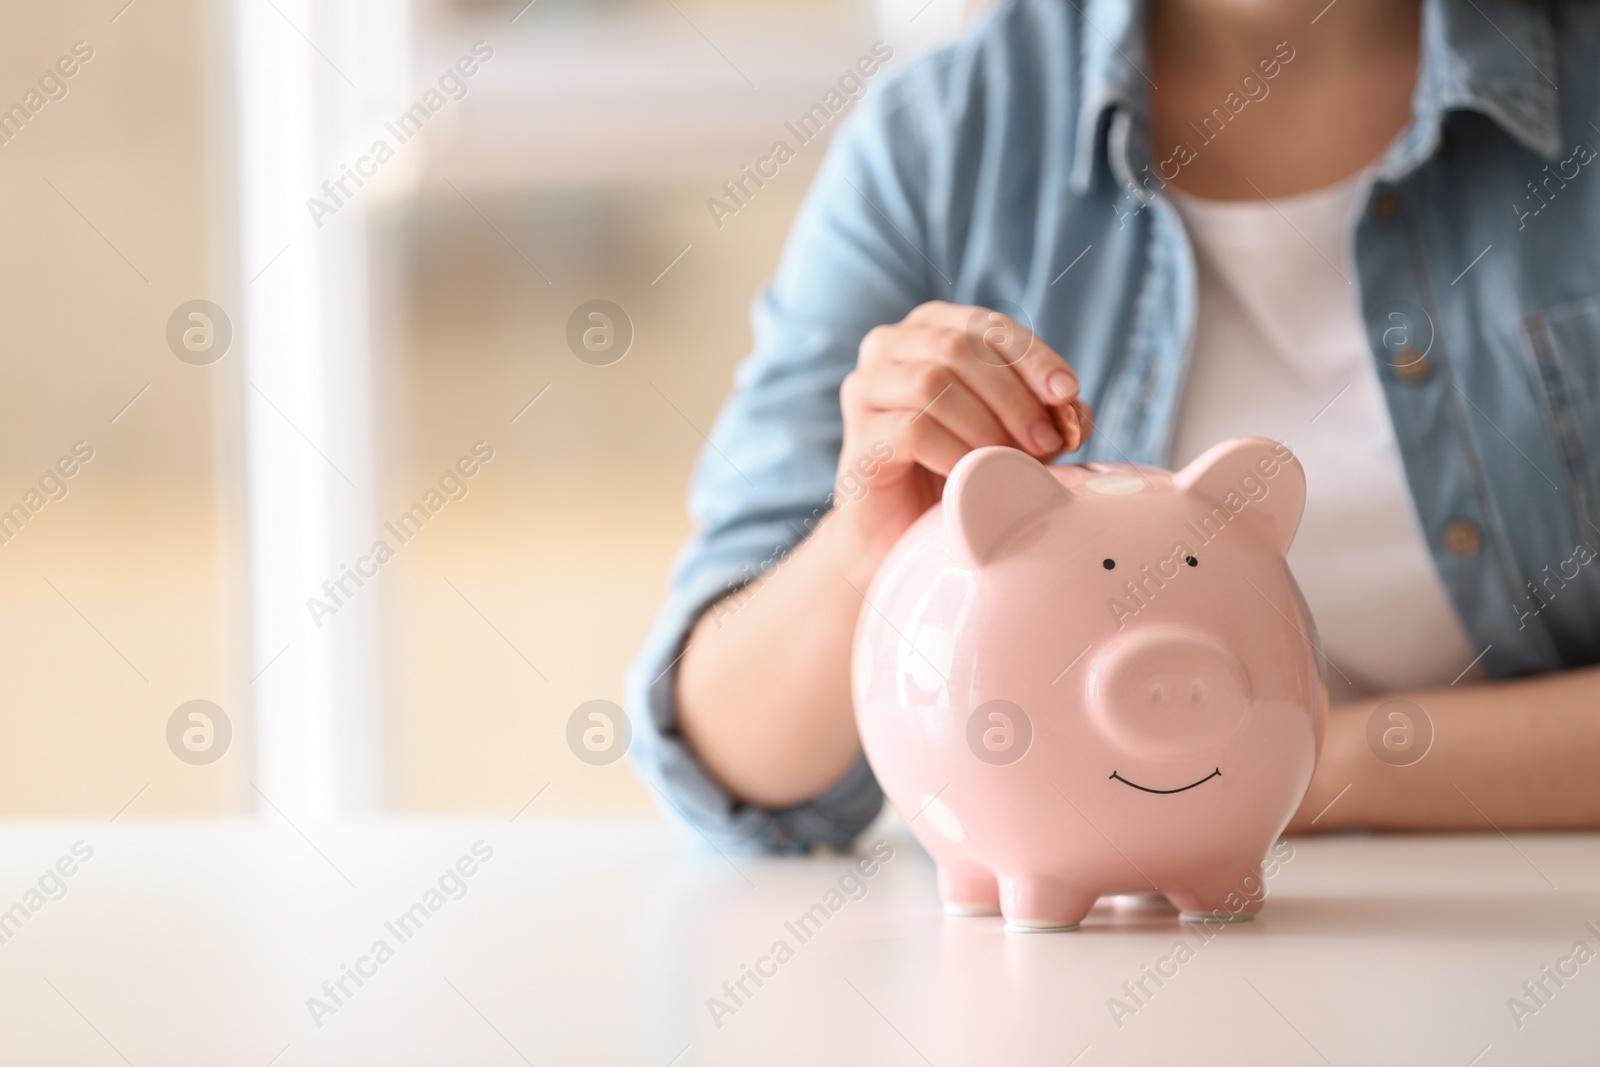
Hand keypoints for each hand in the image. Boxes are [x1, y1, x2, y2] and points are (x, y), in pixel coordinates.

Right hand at [833, 301, 1092, 574]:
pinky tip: (970, 477)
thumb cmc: (955, 471)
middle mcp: (888, 346)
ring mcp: (865, 389)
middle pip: (959, 347)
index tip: (1067, 393)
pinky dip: (955, 453)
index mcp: (928, 329)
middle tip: (1045, 442)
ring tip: (1009, 462)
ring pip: (933, 382)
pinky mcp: (860, 437)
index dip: (1032, 356)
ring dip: (985, 425)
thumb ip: (1046, 414)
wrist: (898, 532)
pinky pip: (914, 430)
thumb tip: (1075, 413)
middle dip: (1012, 395)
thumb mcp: (1013, 434)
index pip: (986, 325)